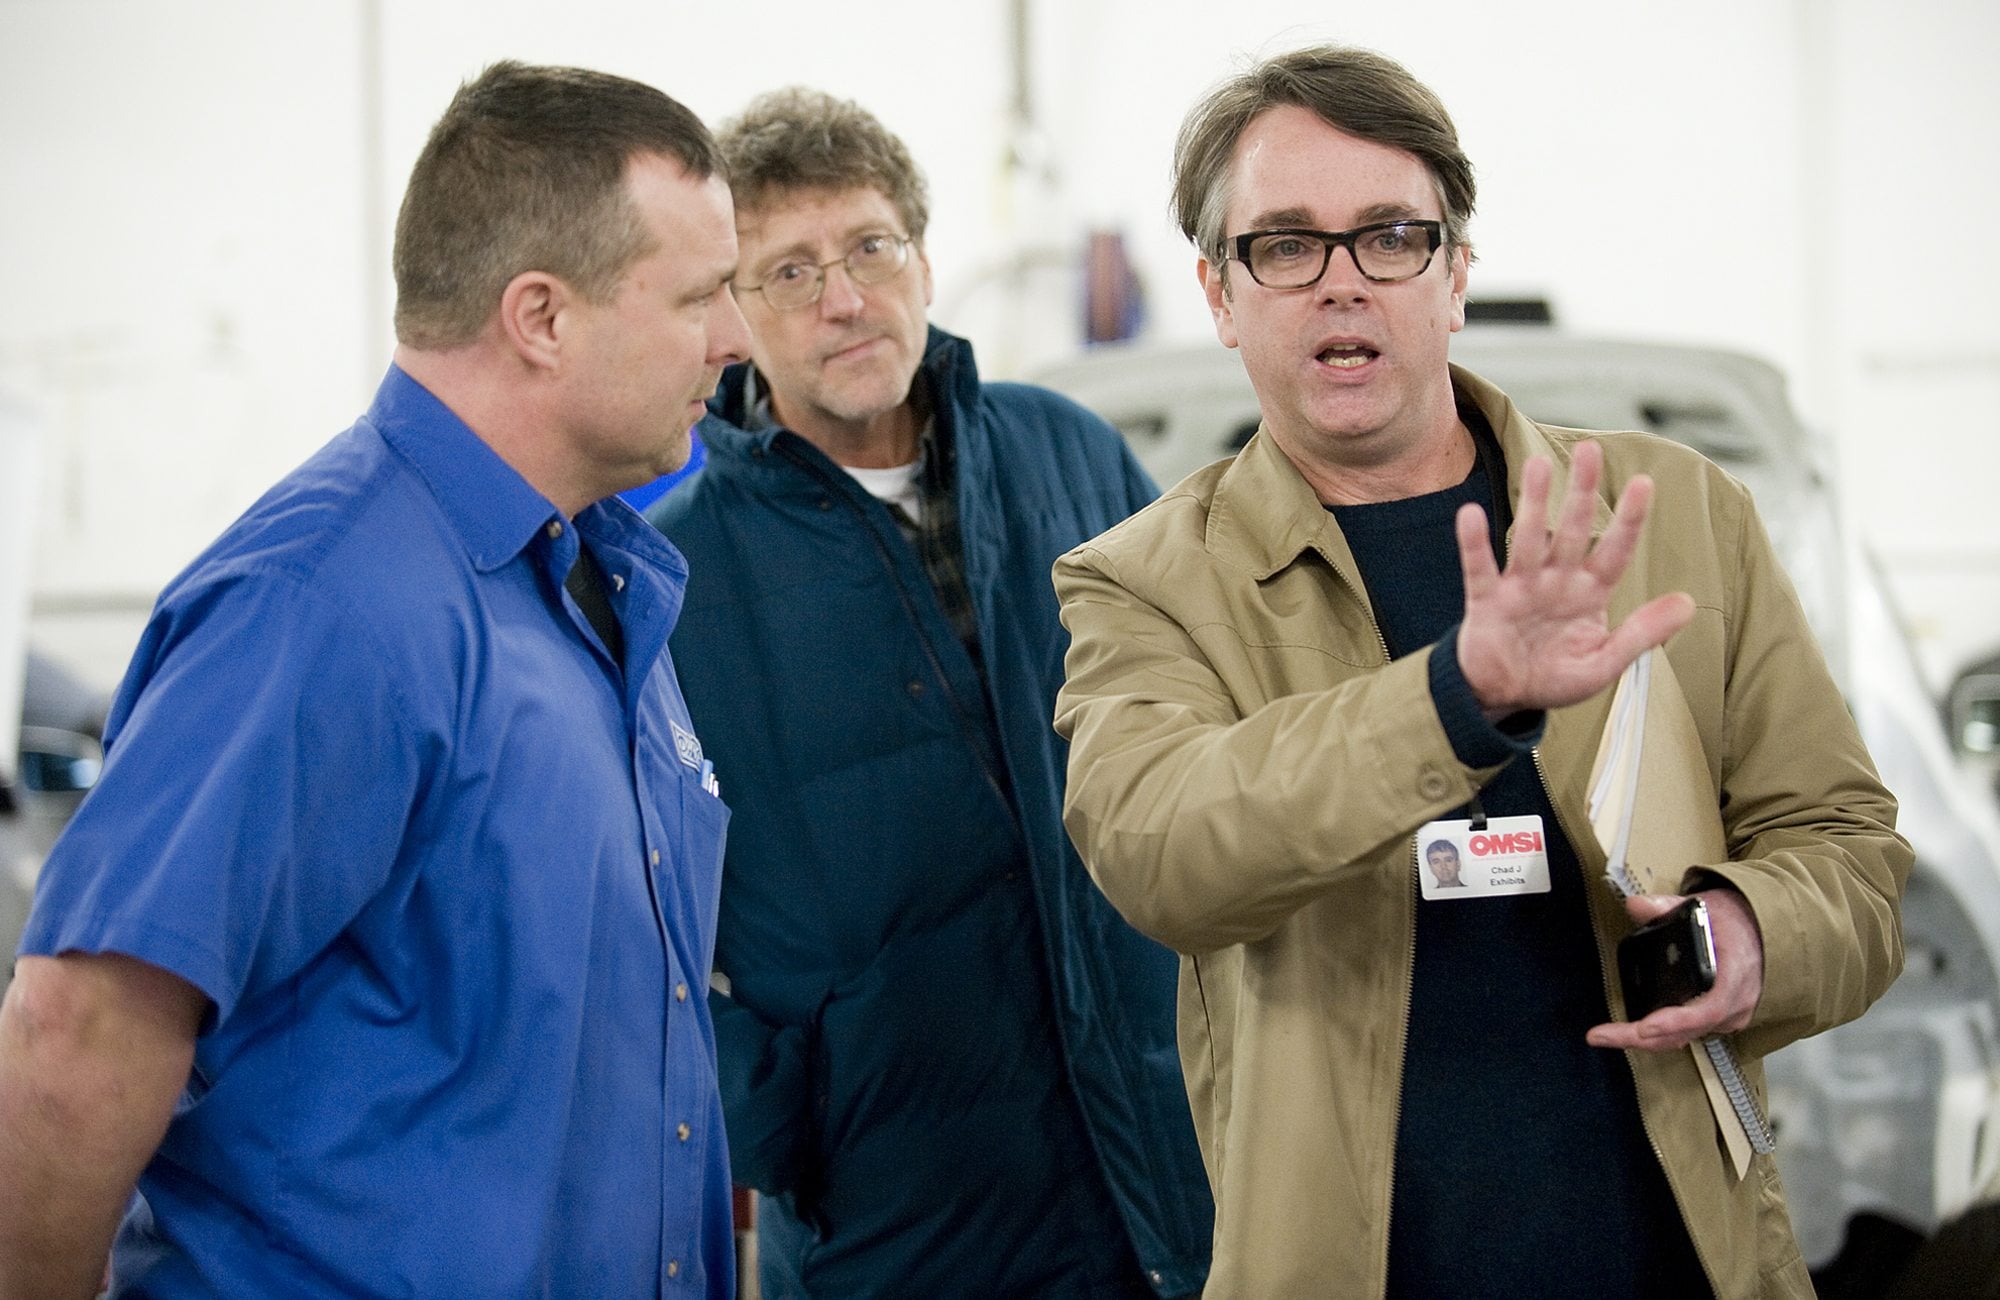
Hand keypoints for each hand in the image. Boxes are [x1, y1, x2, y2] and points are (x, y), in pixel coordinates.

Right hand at [1456, 440, 1694, 717]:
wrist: (1501, 697)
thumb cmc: (1554, 678)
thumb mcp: (1605, 663)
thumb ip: (1642, 633)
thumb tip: (1688, 603)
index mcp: (1589, 594)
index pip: (1614, 551)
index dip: (1629, 520)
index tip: (1643, 484)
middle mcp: (1556, 581)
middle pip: (1571, 530)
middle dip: (1581, 491)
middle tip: (1588, 450)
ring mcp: (1520, 588)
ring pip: (1528, 539)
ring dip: (1534, 505)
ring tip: (1538, 466)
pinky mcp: (1486, 601)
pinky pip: (1479, 568)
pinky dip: (1474, 543)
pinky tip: (1471, 515)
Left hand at [1587, 890, 1764, 1052]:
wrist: (1764, 932)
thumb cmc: (1736, 921)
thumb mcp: (1704, 906)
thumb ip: (1667, 905)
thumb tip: (1636, 905)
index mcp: (1735, 974)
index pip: (1708, 1008)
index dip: (1676, 1021)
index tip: (1644, 1027)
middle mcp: (1736, 1003)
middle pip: (1687, 1031)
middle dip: (1640, 1037)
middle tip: (1600, 1036)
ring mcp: (1730, 1016)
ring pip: (1685, 1037)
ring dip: (1646, 1039)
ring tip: (1606, 1035)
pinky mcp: (1722, 1020)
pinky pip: (1689, 1033)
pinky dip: (1661, 1034)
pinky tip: (1633, 1031)